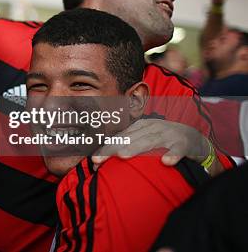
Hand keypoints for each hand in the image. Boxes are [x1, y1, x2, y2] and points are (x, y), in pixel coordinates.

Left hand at [92, 118, 208, 168]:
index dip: (106, 148)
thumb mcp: (145, 138)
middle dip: (113, 148)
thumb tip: (105, 157)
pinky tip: (166, 162)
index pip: (120, 137)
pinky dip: (173, 155)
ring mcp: (169, 135)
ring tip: (123, 156)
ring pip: (151, 141)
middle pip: (130, 138)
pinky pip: (179, 150)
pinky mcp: (185, 144)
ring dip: (137, 148)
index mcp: (141, 126)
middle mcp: (153, 128)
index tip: (93, 160)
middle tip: (98, 159)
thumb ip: (128, 144)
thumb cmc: (164, 141)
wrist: (195, 139)